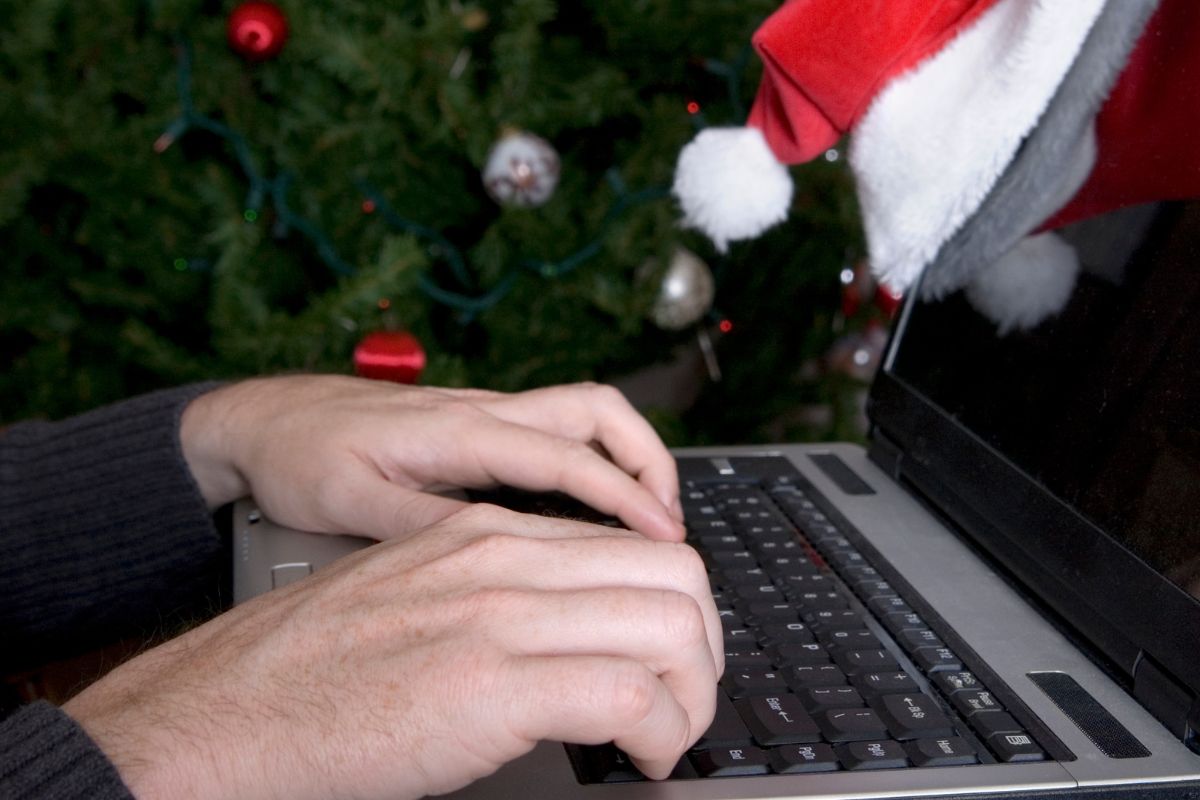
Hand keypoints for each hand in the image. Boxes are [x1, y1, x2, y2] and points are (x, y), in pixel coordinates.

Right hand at [64, 505, 721, 799]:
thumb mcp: (414, 599)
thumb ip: (493, 596)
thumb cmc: (309, 671)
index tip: (672, 662)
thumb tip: (573, 635)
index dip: (675, 609)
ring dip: (694, 694)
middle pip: (674, 574)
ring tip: (669, 738)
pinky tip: (642, 760)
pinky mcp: (490, 683)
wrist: (222, 713)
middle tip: (688, 702)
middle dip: (705, 646)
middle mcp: (503, 558)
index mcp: (486, 535)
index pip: (633, 546)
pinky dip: (663, 733)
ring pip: (671, 624)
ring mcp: (499, 614)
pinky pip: (633, 693)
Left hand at [180, 375, 683, 540]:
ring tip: (647, 517)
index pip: (567, 457)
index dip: (624, 497)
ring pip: (583, 413)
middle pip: (597, 410)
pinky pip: (557, 431)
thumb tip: (496, 554)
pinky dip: (596, 461)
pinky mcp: (478, 426)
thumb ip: (423, 525)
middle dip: (648, 459)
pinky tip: (593, 508)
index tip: (664, 537)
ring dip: (627, 455)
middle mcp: (483, 411)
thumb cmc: (302, 457)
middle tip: (670, 524)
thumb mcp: (350, 504)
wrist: (267, 420)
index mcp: (459, 431)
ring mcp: (484, 414)